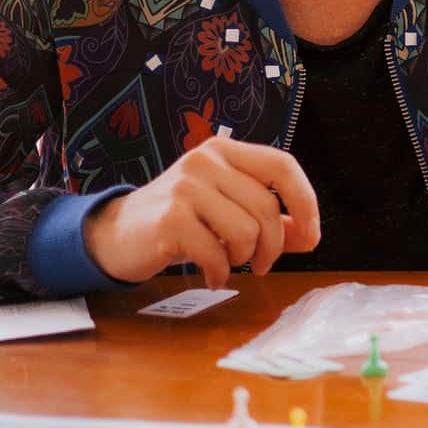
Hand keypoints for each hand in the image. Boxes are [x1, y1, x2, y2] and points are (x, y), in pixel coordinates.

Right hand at [83, 138, 321, 287]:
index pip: (282, 166)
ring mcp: (185, 186)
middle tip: (263, 265)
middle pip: (266, 206)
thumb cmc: (181, 221)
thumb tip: (308, 236)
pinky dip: (220, 273)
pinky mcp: (170, 217)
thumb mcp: (228, 212)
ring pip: (245, 231)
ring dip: (243, 259)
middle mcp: (205, 160)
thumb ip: (270, 220)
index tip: (311, 235)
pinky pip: (216, 252)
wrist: (116, 234)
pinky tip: (212, 276)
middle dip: (273, 245)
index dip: (305, 201)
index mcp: (226, 151)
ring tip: (227, 263)